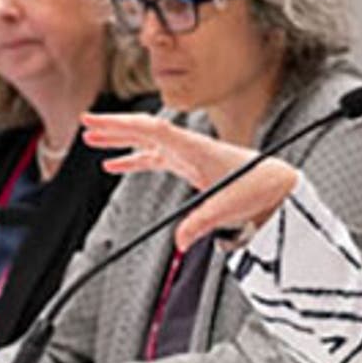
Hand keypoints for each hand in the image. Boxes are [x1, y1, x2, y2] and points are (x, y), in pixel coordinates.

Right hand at [81, 112, 301, 251]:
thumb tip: (180, 241)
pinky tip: (115, 165)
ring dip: (120, 140)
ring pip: (147, 143)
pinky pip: (154, 158)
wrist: (276, 183)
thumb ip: (202, 223)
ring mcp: (187, 154)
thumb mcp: (229, 207)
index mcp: (196, 148)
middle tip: (85, 122)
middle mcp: (188, 146)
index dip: (122, 124)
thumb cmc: (257, 186)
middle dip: (114, 126)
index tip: (97, 121)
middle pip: (144, 130)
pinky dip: (133, 159)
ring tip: (92, 140)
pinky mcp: (189, 165)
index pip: (153, 130)